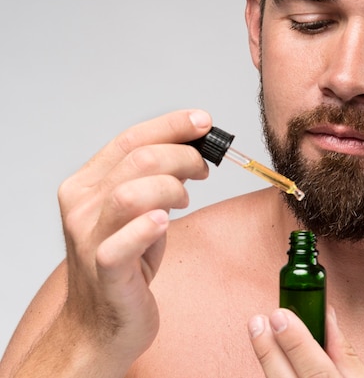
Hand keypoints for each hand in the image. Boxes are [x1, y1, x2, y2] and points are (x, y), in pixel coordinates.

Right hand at [57, 109, 211, 365]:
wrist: (100, 322)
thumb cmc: (126, 260)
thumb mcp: (136, 209)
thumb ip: (152, 176)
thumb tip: (193, 144)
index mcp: (87, 183)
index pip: (130, 138)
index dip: (171, 125)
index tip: (203, 121)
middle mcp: (82, 206)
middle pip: (138, 159)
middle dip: (183, 156)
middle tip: (203, 169)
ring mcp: (89, 239)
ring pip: (131, 192)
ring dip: (171, 188)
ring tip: (183, 201)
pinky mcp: (104, 272)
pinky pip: (120, 244)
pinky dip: (146, 228)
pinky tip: (163, 222)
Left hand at [248, 307, 363, 376]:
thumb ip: (345, 354)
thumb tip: (326, 316)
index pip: (318, 372)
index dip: (297, 344)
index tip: (280, 316)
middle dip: (269, 352)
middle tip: (257, 322)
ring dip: (267, 364)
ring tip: (259, 334)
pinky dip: (273, 377)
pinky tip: (270, 363)